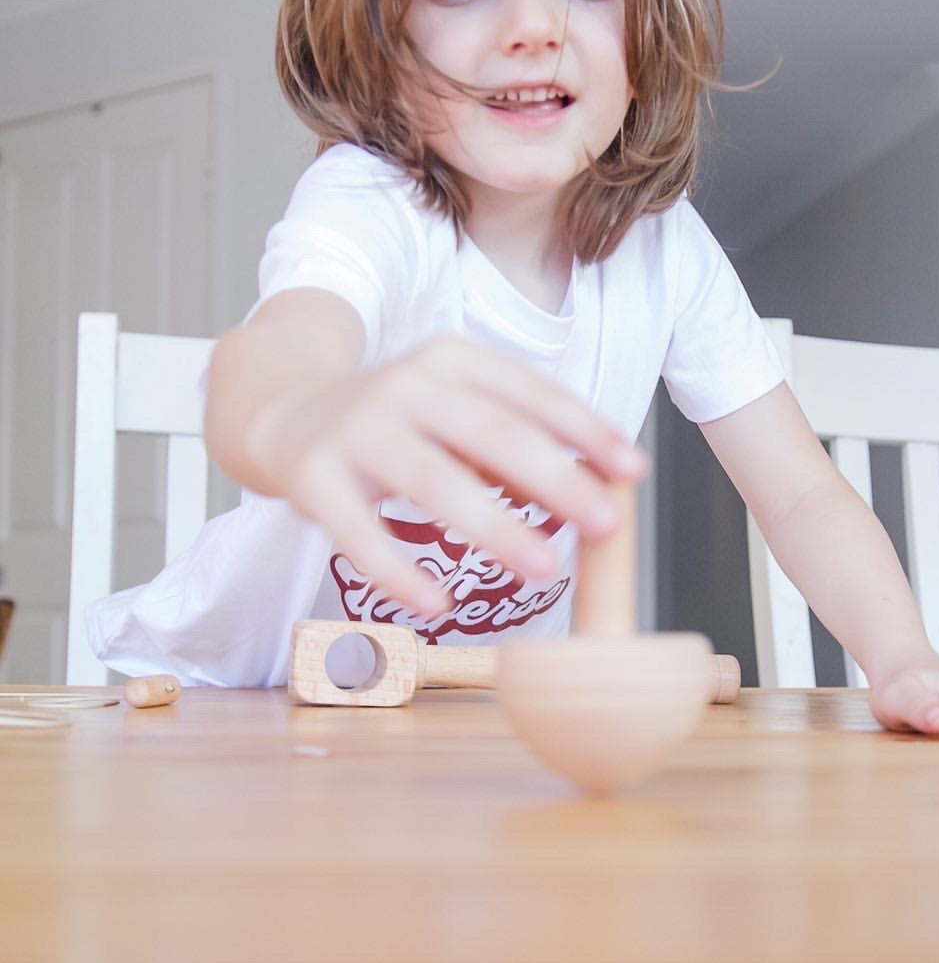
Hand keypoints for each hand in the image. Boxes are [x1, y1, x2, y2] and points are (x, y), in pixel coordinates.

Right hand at [249, 333, 646, 614]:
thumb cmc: (394, 419)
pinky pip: (359, 531)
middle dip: (556, 480)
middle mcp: (406, 385)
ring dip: (494, 526)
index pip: (530, 392)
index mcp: (451, 360)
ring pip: (433, 480)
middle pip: (491, 433)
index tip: (634, 470)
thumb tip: (597, 486)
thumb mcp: (454, 407)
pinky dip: (398, 570)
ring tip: (544, 568)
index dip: (584, 430)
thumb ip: (516, 438)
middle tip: (607, 524)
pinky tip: (437, 603)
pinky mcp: (313, 477)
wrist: (280, 411)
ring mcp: (357, 429)